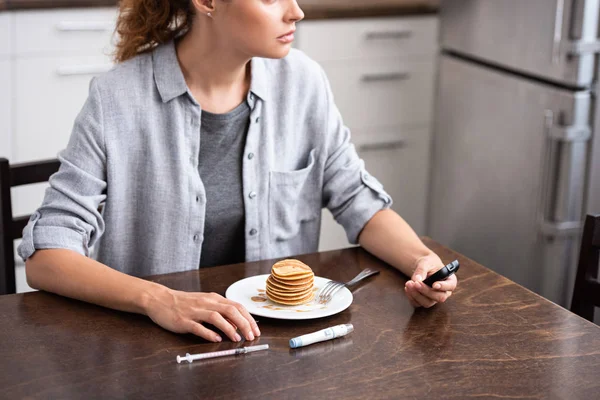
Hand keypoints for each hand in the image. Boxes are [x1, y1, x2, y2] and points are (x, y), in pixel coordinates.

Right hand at [145, 287, 260, 341]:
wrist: (160, 299)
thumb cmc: (184, 303)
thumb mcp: (205, 303)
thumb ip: (220, 312)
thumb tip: (237, 324)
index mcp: (214, 298)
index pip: (237, 306)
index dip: (248, 318)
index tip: (256, 330)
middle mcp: (206, 303)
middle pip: (231, 310)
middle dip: (244, 324)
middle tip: (251, 336)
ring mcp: (195, 311)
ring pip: (216, 317)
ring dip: (229, 328)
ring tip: (237, 338)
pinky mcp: (183, 321)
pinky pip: (198, 327)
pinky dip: (208, 333)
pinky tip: (216, 339)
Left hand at [404, 253, 456, 307]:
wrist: (422, 267)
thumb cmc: (428, 263)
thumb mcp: (426, 262)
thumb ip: (422, 269)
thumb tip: (417, 279)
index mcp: (449, 280)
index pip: (451, 286)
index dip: (443, 287)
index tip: (434, 285)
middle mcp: (444, 292)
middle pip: (439, 297)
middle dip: (426, 291)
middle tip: (415, 283)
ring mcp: (434, 298)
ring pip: (427, 303)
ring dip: (416, 295)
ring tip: (408, 283)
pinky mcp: (424, 301)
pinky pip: (418, 303)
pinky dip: (411, 296)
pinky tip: (407, 288)